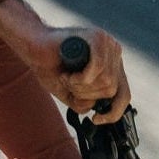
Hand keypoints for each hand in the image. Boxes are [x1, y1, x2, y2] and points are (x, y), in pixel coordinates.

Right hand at [0, 0, 131, 122]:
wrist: (33, 48)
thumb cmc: (50, 68)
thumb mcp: (71, 94)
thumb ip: (86, 103)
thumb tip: (96, 108)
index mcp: (112, 67)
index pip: (124, 95)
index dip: (114, 112)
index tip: (96, 119)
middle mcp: (113, 54)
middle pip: (112, 91)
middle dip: (85, 94)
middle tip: (68, 84)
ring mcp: (107, 44)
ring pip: (105, 81)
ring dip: (79, 85)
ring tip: (65, 76)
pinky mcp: (97, 38)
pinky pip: (98, 68)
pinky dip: (80, 77)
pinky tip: (67, 74)